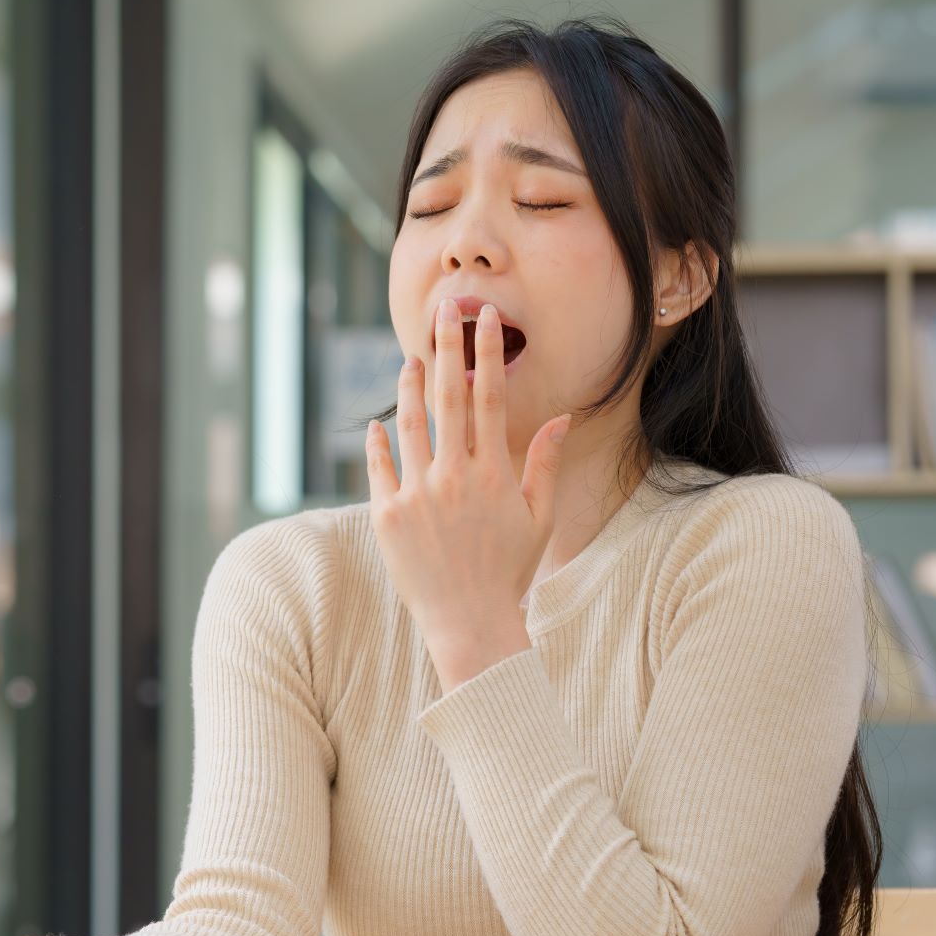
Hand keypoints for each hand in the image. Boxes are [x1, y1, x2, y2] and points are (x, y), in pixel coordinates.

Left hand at [364, 299, 569, 690]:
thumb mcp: (538, 518)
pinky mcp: (386, 516)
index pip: (488, 398)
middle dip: (446, 348)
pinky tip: (376, 423)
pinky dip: (376, 443)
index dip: (486, 354)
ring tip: (409, 360)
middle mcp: (454, 477)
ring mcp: (417, 495)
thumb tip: (559, 417)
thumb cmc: (508, 572)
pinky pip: (378, 468)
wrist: (469, 624)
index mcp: (493, 473)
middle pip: (448, 397)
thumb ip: (543, 463)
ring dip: (408, 387)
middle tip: (442, 311)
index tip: (485, 320)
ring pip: (408, 425)